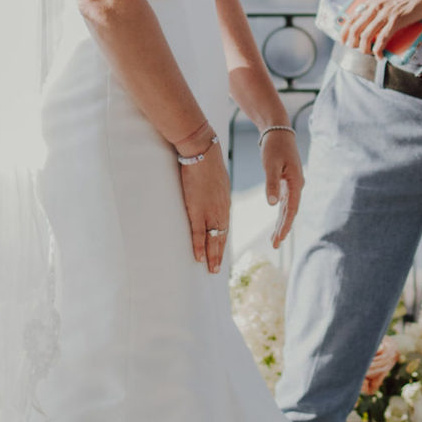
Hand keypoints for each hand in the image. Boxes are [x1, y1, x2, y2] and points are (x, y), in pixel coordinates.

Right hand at [177, 139, 232, 274]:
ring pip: (212, 239)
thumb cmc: (208, 162)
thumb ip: (217, 193)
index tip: (221, 252)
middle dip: (218, 254)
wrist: (202, 152)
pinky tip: (199, 258)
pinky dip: (198, 247)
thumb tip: (214, 197)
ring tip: (211, 270)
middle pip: (221, 237)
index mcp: (225, 203)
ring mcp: (209, 212)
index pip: (224, 227)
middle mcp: (220, 210)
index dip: (222, 241)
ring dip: (211, 256)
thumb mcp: (218, 180)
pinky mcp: (196, 210)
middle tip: (217, 270)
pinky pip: (198, 234)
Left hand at [261, 124, 303, 248]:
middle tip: (275, 245)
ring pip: (288, 208)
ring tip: (275, 239)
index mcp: (295, 183)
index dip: (285, 225)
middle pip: (290, 212)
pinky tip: (278, 221)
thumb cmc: (274, 147)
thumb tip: (272, 204)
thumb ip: (272, 183)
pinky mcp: (287, 182)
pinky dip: (281, 213)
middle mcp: (297, 185)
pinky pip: (285, 202)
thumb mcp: (271, 164)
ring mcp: (293, 184)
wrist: (278, 132)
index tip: (279, 239)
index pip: (291, 209)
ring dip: (282, 223)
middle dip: (283, 229)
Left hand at [337, 0, 421, 56]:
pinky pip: (382, 38)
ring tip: (367, 53)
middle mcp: (376, 6)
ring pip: (367, 35)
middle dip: (352, 42)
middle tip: (353, 48)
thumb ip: (377, 6)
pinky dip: (378, 50)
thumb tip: (368, 19)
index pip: (352, 17)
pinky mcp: (396, 20)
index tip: (343, 40)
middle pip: (356, 28)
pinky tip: (379, 56)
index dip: (344, 31)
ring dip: (364, 48)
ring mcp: (386, 13)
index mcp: (372, 0)